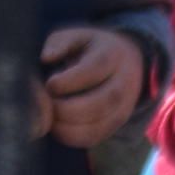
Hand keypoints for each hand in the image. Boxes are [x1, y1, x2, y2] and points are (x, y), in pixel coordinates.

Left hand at [39, 27, 144, 150]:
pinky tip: (58, 125)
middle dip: (64, 109)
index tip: (49, 84)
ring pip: (96, 126)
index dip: (66, 82)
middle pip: (98, 104)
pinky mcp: (117, 124)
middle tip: (47, 104)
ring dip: (66, 126)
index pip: (93, 71)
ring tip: (50, 116)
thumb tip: (46, 58)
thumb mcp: (76, 37)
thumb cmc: (91, 49)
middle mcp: (124, 83)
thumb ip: (58, 43)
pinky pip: (94, 138)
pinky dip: (71, 137)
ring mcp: (124, 106)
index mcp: (112, 56)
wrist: (127, 61)